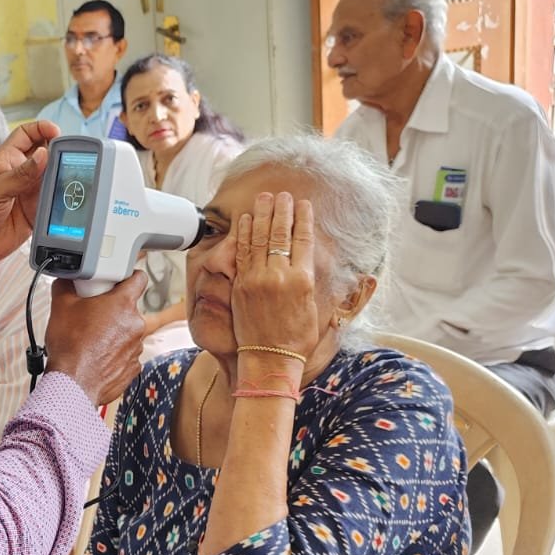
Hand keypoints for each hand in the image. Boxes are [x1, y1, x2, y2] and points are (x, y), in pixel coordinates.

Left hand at [0, 121, 58, 275]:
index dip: (41, 128)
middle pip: (45, 155)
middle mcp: (19, 174)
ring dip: (62, 177)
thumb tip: (43, 154)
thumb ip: (20, 175)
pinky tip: (69, 199)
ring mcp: (27, 193)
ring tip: (73, 178)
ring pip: (52, 178)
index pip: (25, 135)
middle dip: (58, 153)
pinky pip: (53, 202)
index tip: (56, 131)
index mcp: (5, 160)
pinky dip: (62, 200)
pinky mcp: (34, 212)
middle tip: (70, 157)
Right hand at [44, 273, 147, 405]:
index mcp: (122, 304)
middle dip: (112, 309)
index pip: (139, 279)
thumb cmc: (70, 347)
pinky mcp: (133, 367)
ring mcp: (136, 347)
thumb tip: (65, 280)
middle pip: (128, 308)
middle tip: (92, 314)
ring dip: (113, 332)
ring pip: (127, 331)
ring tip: (91, 338)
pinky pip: (125, 353)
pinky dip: (114, 352)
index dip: (129, 276)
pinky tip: (97, 355)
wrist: (73, 384)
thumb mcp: (60, 306)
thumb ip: (65, 286)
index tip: (121, 280)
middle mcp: (135, 324)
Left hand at [230, 193, 318, 359]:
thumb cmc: (296, 338)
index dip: (303, 219)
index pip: (304, 240)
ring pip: (259, 239)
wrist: (270, 359)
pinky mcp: (240, 285)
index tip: (303, 204)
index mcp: (302, 280)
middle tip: (282, 195)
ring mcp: (257, 279)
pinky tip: (245, 220)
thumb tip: (310, 261)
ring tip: (264, 198)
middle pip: (281, 234)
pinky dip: (244, 234)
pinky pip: (242, 253)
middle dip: (282, 210)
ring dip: (262, 215)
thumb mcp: (314, 307)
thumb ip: (309, 280)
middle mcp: (280, 276)